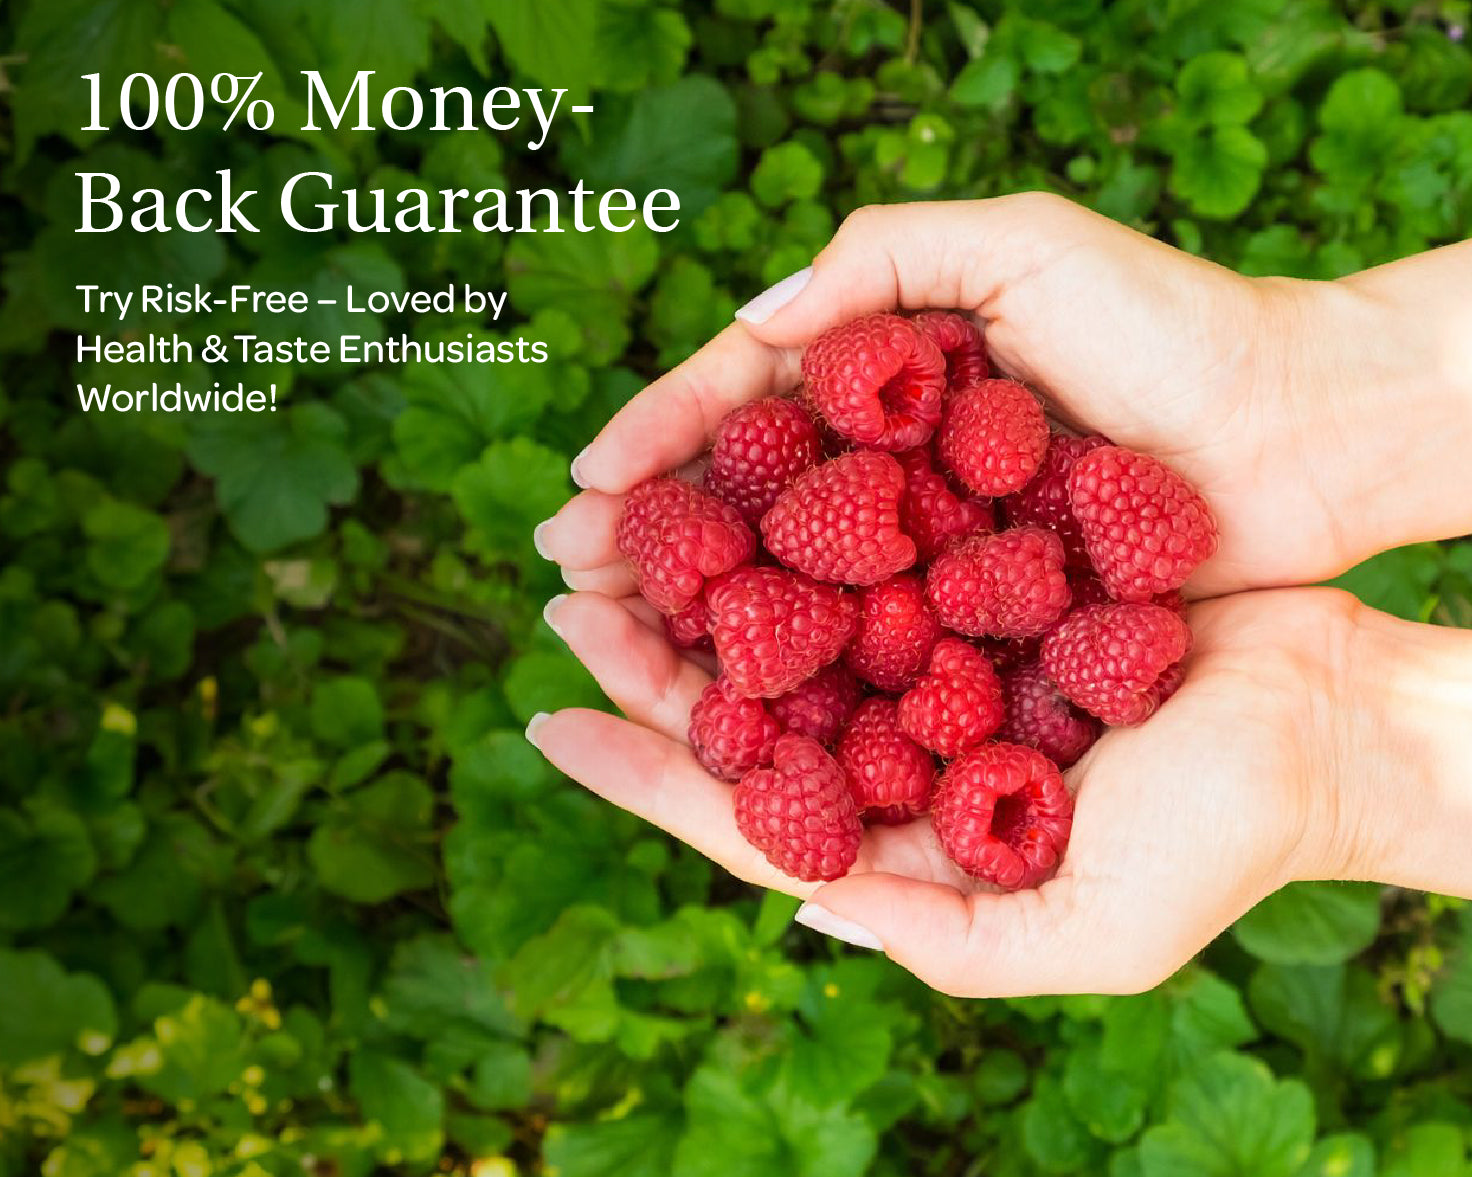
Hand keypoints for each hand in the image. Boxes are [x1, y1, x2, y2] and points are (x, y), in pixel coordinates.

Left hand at [528, 587, 1370, 995]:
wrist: (1330, 720)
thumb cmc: (1223, 839)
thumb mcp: (1084, 933)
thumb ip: (937, 935)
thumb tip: (795, 904)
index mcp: (906, 829)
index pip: (747, 803)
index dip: (645, 766)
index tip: (552, 717)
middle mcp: (905, 735)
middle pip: (750, 694)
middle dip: (652, 644)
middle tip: (563, 585)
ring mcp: (939, 648)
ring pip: (795, 605)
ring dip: (709, 564)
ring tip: (620, 518)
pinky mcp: (985, 571)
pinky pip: (878, 535)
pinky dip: (809, 508)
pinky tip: (746, 467)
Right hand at [539, 193, 1381, 599]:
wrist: (1300, 436)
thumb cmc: (1175, 328)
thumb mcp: (1026, 247)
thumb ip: (883, 260)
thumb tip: (748, 330)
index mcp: (885, 371)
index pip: (743, 404)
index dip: (659, 440)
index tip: (584, 482)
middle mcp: (890, 463)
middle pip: (743, 503)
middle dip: (650, 537)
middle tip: (566, 577)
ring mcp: (926, 546)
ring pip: (787, 582)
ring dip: (697, 612)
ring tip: (615, 638)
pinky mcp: (971, 618)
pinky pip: (865, 644)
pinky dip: (797, 669)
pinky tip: (731, 695)